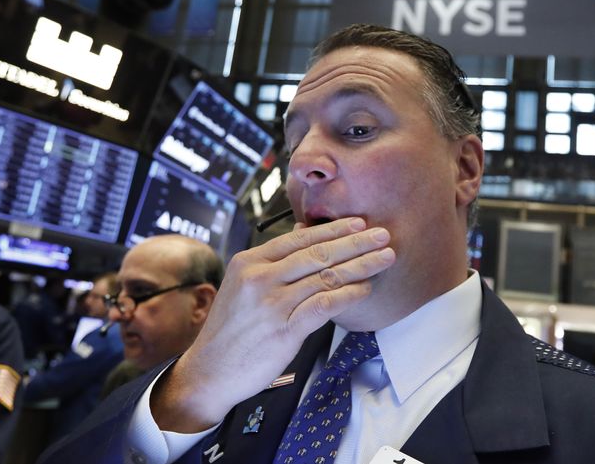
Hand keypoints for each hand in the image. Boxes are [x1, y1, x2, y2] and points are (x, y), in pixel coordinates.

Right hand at [150, 217, 394, 431]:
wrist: (209, 371)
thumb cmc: (231, 329)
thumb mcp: (242, 286)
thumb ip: (272, 262)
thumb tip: (302, 231)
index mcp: (249, 261)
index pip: (299, 238)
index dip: (333, 229)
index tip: (358, 223)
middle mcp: (259, 278)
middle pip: (317, 253)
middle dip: (355, 242)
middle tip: (382, 234)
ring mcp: (271, 304)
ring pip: (325, 276)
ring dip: (360, 265)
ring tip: (385, 258)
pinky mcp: (283, 330)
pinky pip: (324, 305)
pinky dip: (348, 294)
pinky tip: (365, 289)